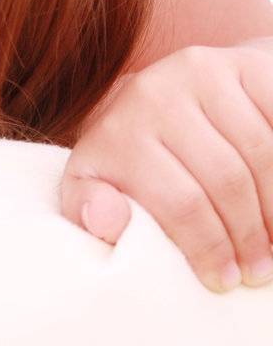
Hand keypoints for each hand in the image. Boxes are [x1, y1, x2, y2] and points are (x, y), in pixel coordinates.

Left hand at [59, 38, 272, 290]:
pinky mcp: (243, 64)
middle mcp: (153, 94)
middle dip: (250, 237)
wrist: (168, 97)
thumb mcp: (99, 183)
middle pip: (227, 181)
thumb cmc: (136, 158)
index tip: (223, 280)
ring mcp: (201, 73)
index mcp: (115, 131)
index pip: (179, 202)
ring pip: (263, 157)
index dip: (208, 248)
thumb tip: (107, 218)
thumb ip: (89, 208)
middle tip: (259, 271)